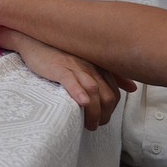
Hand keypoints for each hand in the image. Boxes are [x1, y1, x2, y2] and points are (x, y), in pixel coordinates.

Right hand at [0, 28, 135, 130]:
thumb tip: (132, 87)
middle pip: (107, 95)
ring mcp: (74, 66)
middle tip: (95, 125)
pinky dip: (78, 91)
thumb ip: (112, 75)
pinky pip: (71, 80)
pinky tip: (81, 102)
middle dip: (105, 115)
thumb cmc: (60, 55)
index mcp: (98, 66)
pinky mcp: (58, 67)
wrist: (34, 41)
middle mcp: (90, 65)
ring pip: (93, 90)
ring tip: (89, 125)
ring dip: (94, 112)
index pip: (114, 93)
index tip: (102, 119)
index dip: (111, 110)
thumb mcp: (88, 64)